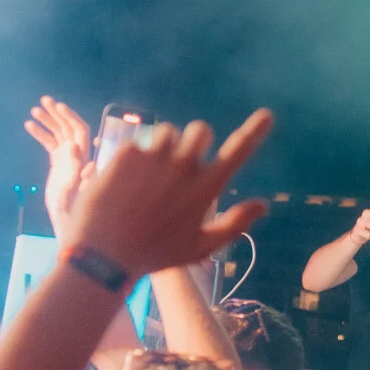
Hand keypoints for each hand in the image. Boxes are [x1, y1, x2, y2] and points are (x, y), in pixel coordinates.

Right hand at [25, 95, 95, 245]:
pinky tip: (28, 125)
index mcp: (84, 156)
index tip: (57, 106)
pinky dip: (41, 134)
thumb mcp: (75, 190)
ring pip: (59, 133)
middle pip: (68, 127)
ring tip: (34, 110)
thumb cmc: (73, 208)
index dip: (70, 117)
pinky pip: (51, 143)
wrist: (65, 218)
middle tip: (43, 100)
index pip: (79, 130)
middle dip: (57, 113)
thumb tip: (77, 149)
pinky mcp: (58, 162)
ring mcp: (68, 157)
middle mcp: (78, 154)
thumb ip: (78, 170)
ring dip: (48, 120)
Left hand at [68, 110, 269, 282]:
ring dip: (163, 146)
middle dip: (196, 140)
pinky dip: (133, 159)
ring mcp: (154, 157)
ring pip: (166, 132)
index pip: (237, 152)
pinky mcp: (127, 153)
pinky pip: (137, 143)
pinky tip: (124, 183)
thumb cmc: (154, 255)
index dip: (254, 132)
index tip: (266, 115)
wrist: (103, 255)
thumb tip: (264, 205)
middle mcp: (183, 167)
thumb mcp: (198, 248)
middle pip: (200, 129)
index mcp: (205, 189)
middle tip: (182, 159)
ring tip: (149, 174)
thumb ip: (233, 225)